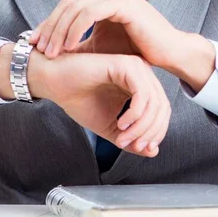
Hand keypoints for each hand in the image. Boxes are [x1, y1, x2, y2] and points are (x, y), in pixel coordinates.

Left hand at [29, 0, 212, 81]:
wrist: (168, 53)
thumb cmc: (136, 48)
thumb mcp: (101, 40)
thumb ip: (78, 34)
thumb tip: (48, 39)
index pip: (68, 2)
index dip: (49, 22)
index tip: (34, 43)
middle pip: (68, 3)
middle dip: (50, 27)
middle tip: (39, 49)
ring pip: (75, 8)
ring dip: (59, 31)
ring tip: (52, 53)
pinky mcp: (124, 1)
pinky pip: (89, 14)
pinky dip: (75, 30)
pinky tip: (69, 47)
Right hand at [42, 52, 169, 156]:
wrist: (54, 82)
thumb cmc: (79, 100)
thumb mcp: (110, 127)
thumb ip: (131, 138)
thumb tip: (152, 151)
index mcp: (142, 85)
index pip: (162, 111)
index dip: (156, 133)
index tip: (141, 148)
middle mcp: (143, 73)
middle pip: (162, 107)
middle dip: (150, 132)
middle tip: (133, 146)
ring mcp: (136, 67)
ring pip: (154, 102)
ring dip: (141, 127)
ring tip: (122, 138)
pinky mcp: (125, 64)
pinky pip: (142, 94)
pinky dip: (134, 114)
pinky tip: (120, 123)